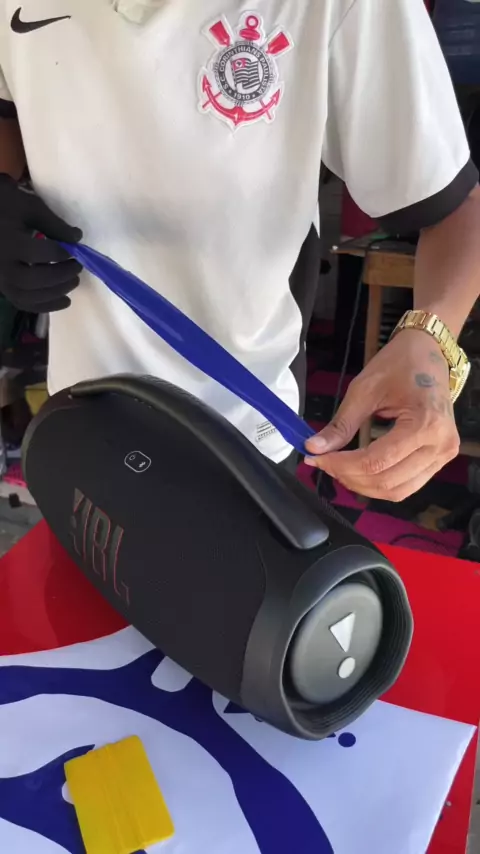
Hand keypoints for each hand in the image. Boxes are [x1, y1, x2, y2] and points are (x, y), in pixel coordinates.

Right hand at [0, 174, 82, 311]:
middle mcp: (2, 265)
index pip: (38, 253)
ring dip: (56, 293)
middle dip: (60, 276)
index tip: (74, 249)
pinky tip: (64, 300)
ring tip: (73, 281)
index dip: (60, 253)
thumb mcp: (30, 206)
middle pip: (33, 280)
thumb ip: (54, 224)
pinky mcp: (3, 287)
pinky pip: (23, 303)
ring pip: (28, 296)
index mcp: (8, 242)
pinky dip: (45, 306)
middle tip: (77, 267)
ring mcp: (0, 279)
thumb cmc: (7, 206)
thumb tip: (77, 238)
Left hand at [305, 329, 459, 500]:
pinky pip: (407, 485)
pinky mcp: (440, 459)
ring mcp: (444, 455)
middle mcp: (441, 445)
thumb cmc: (399, 364)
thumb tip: (314, 448)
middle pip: (386, 481)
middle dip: (349, 477)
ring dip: (363, 486)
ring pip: (397, 491)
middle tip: (323, 462)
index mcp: (425, 424)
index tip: (316, 458)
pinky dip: (380, 484)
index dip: (341, 465)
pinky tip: (359, 471)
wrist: (429, 353)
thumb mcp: (364, 390)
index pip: (376, 461)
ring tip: (339, 468)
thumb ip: (341, 425)